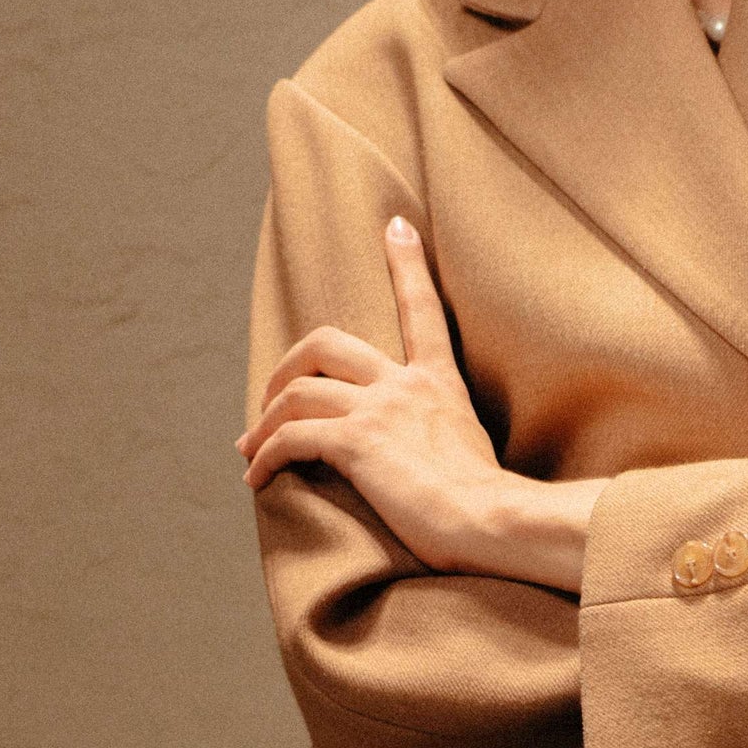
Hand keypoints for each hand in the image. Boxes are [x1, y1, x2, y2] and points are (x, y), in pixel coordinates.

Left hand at [236, 217, 603, 591]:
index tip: (396, 225)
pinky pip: (290, 437)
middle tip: (269, 403)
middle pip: (325, 343)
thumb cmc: (489, 507)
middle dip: (285, 367)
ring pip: (296, 392)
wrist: (495, 521)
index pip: (421, 309)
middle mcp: (406, 385)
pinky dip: (265, 458)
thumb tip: (421, 460)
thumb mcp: (471, 452)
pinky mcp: (356, 442)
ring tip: (252, 452)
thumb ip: (443, 437)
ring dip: (264, 422)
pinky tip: (257, 480)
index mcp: (438, 382)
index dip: (407, 264)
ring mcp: (379, 409)